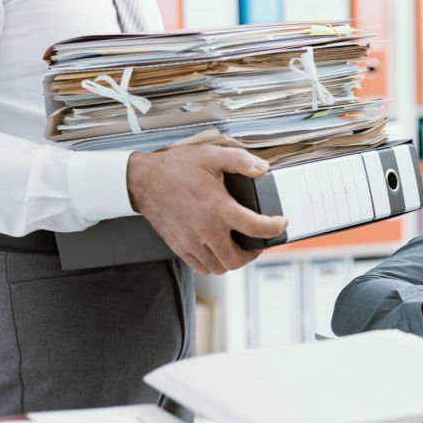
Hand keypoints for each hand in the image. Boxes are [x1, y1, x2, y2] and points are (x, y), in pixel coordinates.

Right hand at [127, 144, 287, 274]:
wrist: (142, 180)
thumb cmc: (176, 168)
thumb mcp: (211, 155)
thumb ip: (240, 161)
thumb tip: (263, 169)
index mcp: (219, 209)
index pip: (257, 229)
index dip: (275, 228)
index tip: (280, 223)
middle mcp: (206, 230)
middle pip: (238, 259)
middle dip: (253, 253)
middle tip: (257, 242)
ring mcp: (192, 242)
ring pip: (220, 267)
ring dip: (233, 260)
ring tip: (238, 247)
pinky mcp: (180, 247)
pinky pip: (202, 267)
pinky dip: (214, 263)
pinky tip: (217, 250)